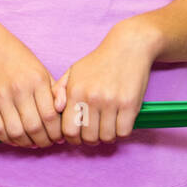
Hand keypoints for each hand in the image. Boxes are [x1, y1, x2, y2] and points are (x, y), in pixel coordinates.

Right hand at [0, 14, 63, 147]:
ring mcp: (0, 97)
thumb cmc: (16, 57)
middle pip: (34, 128)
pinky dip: (7, 139)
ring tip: (31, 142)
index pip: (51, 117)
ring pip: (16, 132)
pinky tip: (14, 138)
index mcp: (37, 80)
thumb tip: (63, 114)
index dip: (57, 132)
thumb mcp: (40, 69)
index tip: (58, 137)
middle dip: (44, 141)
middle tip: (46, 143)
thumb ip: (53, 91)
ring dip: (26, 143)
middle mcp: (19, 89)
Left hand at [51, 20, 156, 145]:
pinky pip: (123, 132)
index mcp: (75, 92)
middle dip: (89, 140)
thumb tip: (56, 110)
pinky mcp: (130, 104)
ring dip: (106, 137)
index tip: (77, 135)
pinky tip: (118, 124)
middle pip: (87, 137)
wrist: (128, 47)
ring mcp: (112, 101)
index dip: (72, 138)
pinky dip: (120, 132)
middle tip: (93, 134)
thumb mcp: (74, 71)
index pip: (68, 130)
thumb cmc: (99, 62)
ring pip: (106, 137)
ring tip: (106, 129)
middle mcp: (92, 98)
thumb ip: (59, 90)